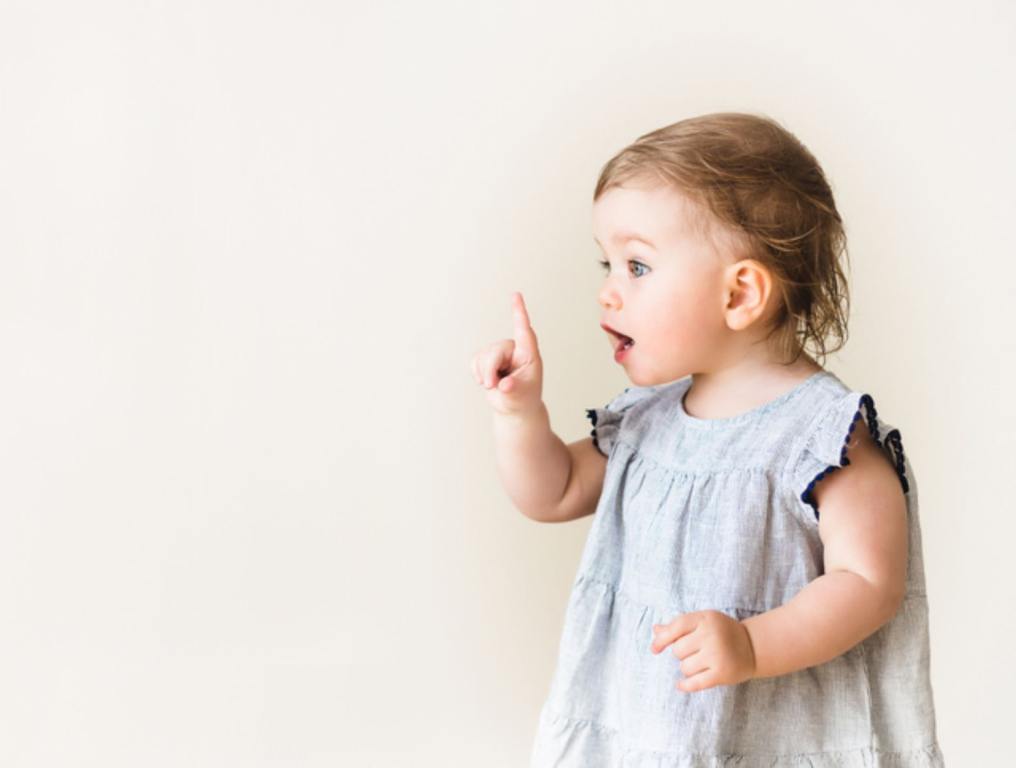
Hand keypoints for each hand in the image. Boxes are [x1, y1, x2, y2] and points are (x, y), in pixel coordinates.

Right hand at [470, 291, 544, 416]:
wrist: (515, 407)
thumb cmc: (523, 398)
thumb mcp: (520, 396)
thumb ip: (513, 389)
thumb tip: (505, 385)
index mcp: (528, 355)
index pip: (524, 330)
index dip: (519, 312)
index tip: (516, 295)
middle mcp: (515, 349)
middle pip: (495, 351)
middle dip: (489, 370)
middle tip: (492, 386)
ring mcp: (500, 352)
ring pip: (483, 355)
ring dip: (484, 374)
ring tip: (494, 385)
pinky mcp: (488, 357)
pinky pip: (475, 360)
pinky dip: (477, 372)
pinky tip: (486, 380)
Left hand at [649, 610, 756, 692]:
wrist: (753, 646)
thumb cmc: (722, 632)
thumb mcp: (703, 621)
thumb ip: (679, 625)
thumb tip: (655, 630)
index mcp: (705, 619)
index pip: (675, 627)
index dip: (661, 640)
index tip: (654, 650)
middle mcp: (711, 635)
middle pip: (678, 650)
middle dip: (682, 654)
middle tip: (696, 651)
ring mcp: (717, 655)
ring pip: (685, 667)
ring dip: (688, 668)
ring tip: (701, 662)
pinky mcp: (722, 673)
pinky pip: (695, 683)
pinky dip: (685, 685)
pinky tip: (680, 685)